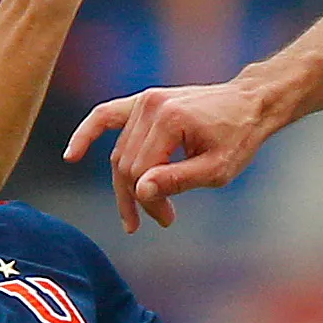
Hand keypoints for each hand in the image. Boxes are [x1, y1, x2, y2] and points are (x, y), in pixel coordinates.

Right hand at [63, 73, 280, 231]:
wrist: (250, 102)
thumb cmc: (239, 137)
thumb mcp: (217, 169)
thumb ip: (178, 180)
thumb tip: (141, 191)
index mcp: (170, 121)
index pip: (141, 173)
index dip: (148, 202)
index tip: (168, 220)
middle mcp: (151, 106)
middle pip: (126, 165)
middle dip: (139, 198)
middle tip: (162, 220)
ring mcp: (145, 101)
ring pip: (119, 152)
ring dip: (127, 184)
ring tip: (142, 213)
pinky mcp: (143, 101)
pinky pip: (105, 116)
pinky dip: (88, 134)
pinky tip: (72, 155)